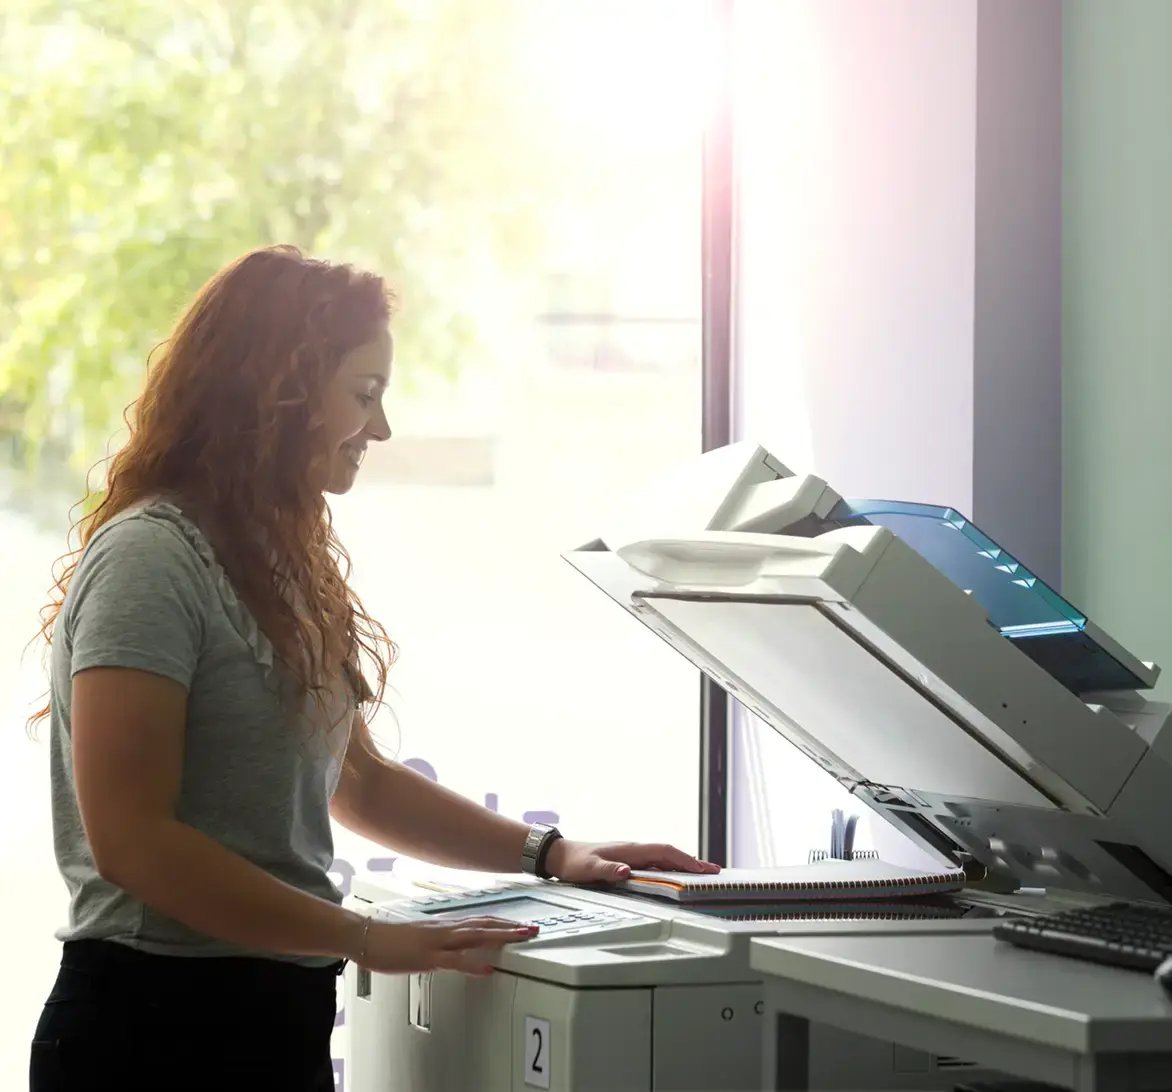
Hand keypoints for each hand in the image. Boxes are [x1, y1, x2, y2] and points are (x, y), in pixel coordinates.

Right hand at [358, 916, 537, 975]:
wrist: (364, 935)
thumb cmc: (390, 940)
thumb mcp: (421, 939)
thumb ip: (440, 941)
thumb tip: (455, 948)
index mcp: (444, 926)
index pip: (480, 921)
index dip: (503, 922)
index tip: (521, 924)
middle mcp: (445, 929)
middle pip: (484, 924)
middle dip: (510, 926)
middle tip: (534, 928)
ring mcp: (437, 941)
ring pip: (475, 936)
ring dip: (501, 936)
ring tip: (522, 938)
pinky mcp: (426, 957)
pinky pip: (454, 961)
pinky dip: (473, 964)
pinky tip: (487, 969)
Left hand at [543, 839, 720, 884]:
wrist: (559, 855)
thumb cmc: (573, 862)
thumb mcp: (588, 870)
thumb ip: (607, 871)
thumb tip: (627, 872)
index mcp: (629, 850)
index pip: (663, 852)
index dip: (684, 859)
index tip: (702, 869)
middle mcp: (633, 850)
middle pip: (669, 853)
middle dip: (692, 861)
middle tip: (714, 871)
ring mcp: (631, 854)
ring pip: (664, 857)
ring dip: (683, 864)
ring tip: (703, 873)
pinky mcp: (627, 860)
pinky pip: (655, 862)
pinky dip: (671, 867)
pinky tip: (676, 875)